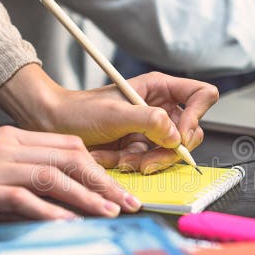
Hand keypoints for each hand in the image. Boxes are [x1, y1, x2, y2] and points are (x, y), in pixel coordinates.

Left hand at [0, 66, 218, 173]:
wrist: (53, 126)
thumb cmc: (78, 111)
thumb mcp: (115, 113)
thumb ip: (149, 121)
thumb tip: (176, 136)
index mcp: (159, 88)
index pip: (202, 95)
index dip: (197, 116)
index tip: (179, 134)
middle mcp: (160, 108)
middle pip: (190, 132)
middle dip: (169, 150)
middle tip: (147, 160)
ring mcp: (152, 130)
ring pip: (172, 153)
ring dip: (148, 161)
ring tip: (121, 161)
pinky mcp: (141, 149)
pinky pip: (152, 163)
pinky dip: (134, 166)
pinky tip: (113, 161)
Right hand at [0, 126, 140, 218]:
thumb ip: (15, 170)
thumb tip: (50, 193)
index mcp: (11, 138)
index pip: (69, 147)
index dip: (100, 167)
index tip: (119, 189)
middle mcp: (8, 147)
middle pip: (70, 158)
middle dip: (105, 182)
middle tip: (129, 205)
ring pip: (52, 176)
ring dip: (85, 195)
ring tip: (110, 213)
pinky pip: (19, 197)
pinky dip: (46, 210)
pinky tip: (66, 222)